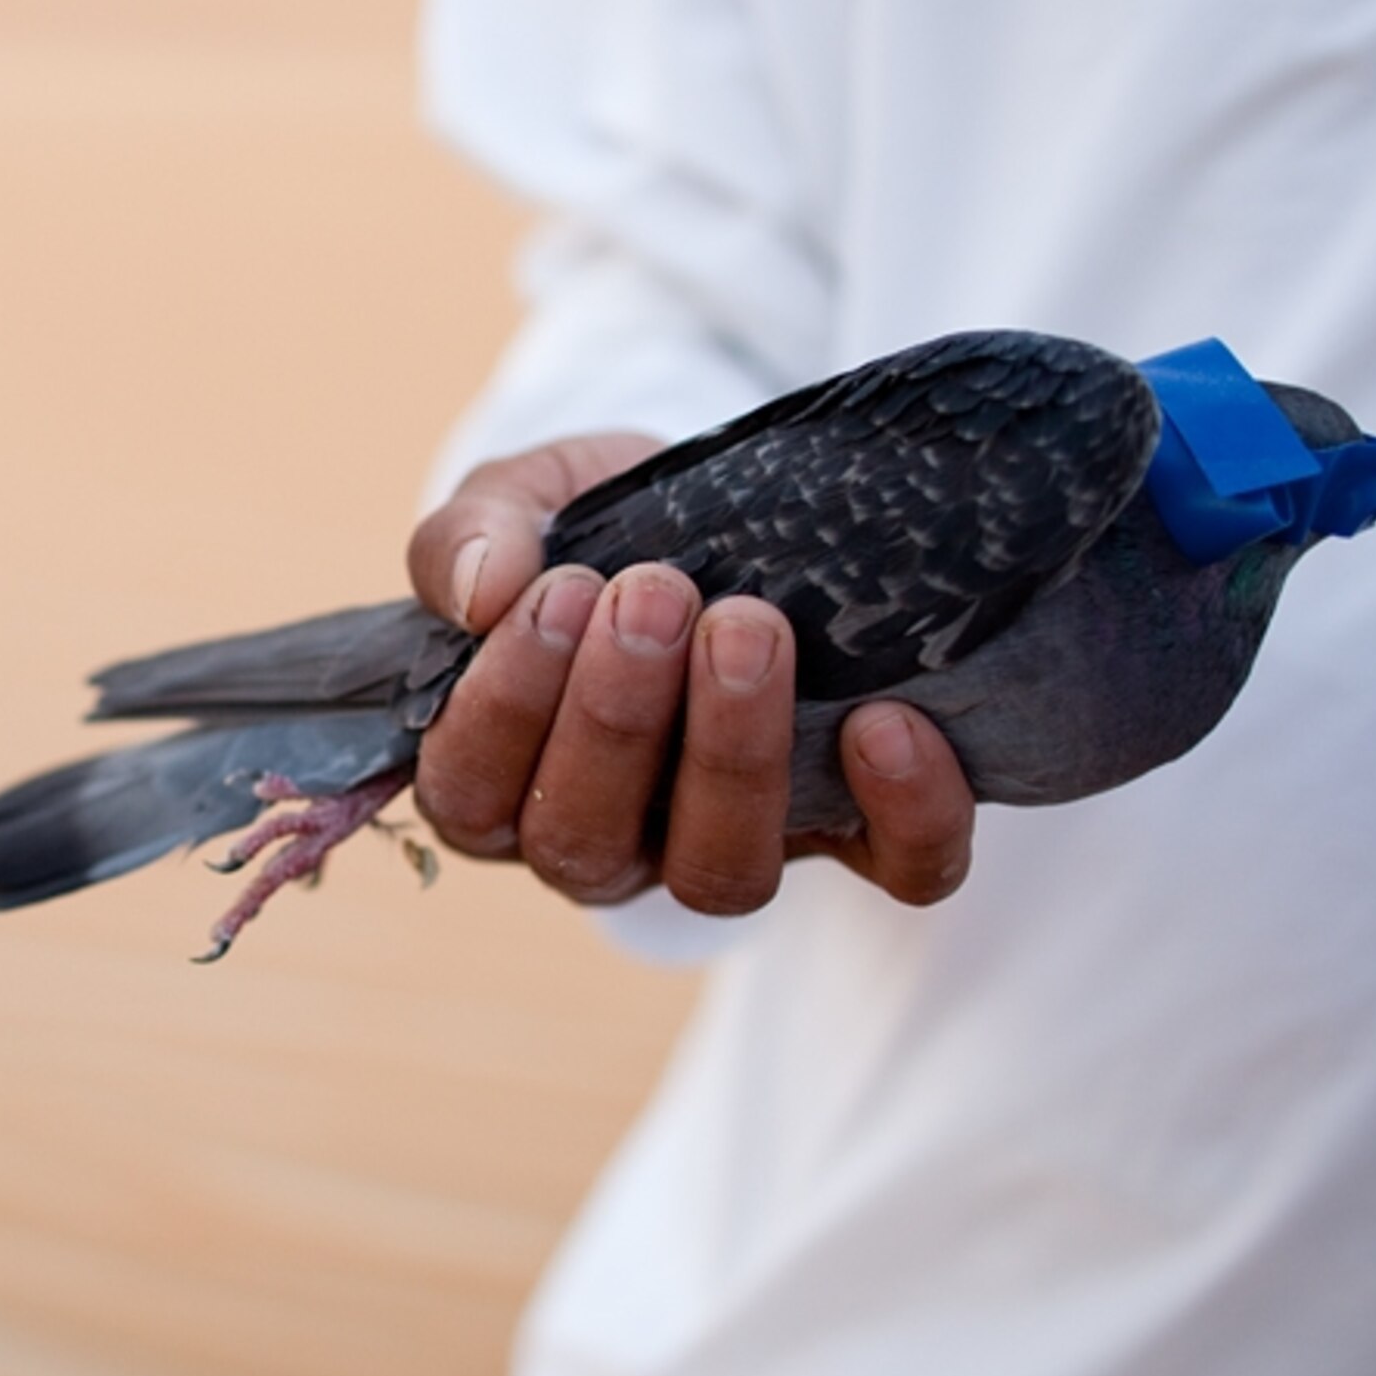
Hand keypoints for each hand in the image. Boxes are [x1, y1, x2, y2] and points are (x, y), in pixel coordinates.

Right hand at [405, 435, 975, 915]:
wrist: (738, 507)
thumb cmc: (607, 526)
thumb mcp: (529, 501)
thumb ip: (473, 534)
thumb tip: (478, 590)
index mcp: (502, 780)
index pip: (472, 793)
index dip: (505, 709)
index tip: (559, 591)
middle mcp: (607, 840)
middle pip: (586, 842)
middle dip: (618, 719)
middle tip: (657, 595)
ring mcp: (729, 847)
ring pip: (722, 874)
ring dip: (734, 759)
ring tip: (749, 630)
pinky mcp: (855, 835)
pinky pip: (894, 871)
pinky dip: (903, 815)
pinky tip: (886, 722)